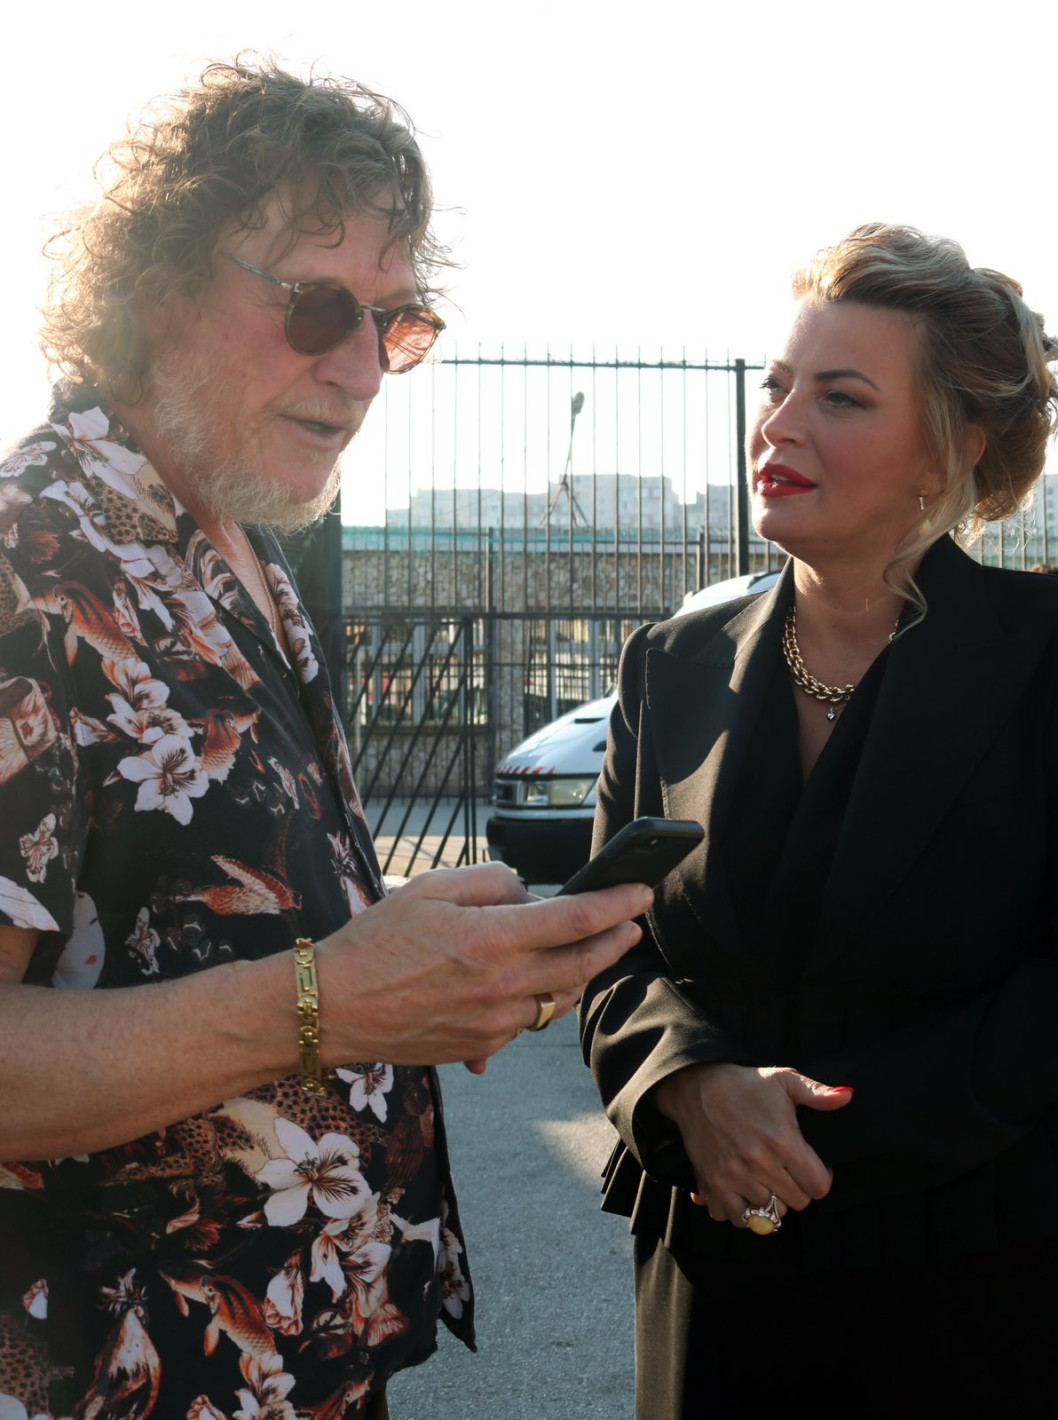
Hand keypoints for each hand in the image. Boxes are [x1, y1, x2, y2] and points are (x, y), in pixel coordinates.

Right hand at [317, 863, 650, 1068]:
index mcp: (492, 939)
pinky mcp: (480, 1047)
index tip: (640, 892)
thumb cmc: (375, 942)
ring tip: (586, 954)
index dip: (617, 903)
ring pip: (559, 1001)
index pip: (577, 919)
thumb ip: (490, 882)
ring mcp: (494, 1023)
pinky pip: (524, 1024)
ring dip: (579, 976)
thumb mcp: (430, 888)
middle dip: (614, 942)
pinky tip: (525, 988)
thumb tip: (527, 893)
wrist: (332, 1008)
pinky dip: (534, 1003)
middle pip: (582, 965)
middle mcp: (502, 986)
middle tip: (631, 926)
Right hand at [653, 1063, 852, 1226]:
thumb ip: (817, 1093)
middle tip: (788, 1172)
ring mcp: (735, 1176)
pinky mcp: (714, 1183)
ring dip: (771, 1201)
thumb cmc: (745, 1084)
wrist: (697, 1086)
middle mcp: (760, 1163)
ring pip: (769, 1214)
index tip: (812, 1167)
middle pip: (797, 1203)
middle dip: (797, 1189)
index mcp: (782, 1140)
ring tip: (767, 1182)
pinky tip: (745, 1193)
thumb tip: (847, 1097)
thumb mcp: (784, 1080)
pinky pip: (735, 1218)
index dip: (820, 1178)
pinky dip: (742, 1212)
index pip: (818, 1187)